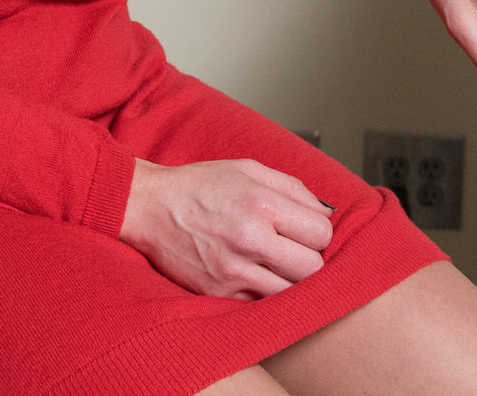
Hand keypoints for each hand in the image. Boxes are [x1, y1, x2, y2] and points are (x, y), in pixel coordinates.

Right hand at [118, 157, 334, 299]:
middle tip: (294, 249)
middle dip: (310, 258)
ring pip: (291, 292)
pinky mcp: (218, 293)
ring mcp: (233, 271)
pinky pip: (261, 305)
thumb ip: (293, 188)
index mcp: (261, 203)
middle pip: (312, 268)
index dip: (319, 232)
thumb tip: (327, 212)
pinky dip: (264, 293)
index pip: (321, 233)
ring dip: (289, 279)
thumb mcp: (249, 170)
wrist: (150, 206)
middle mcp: (249, 239)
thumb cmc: (200, 186)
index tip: (306, 230)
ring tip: (275, 264)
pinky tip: (254, 276)